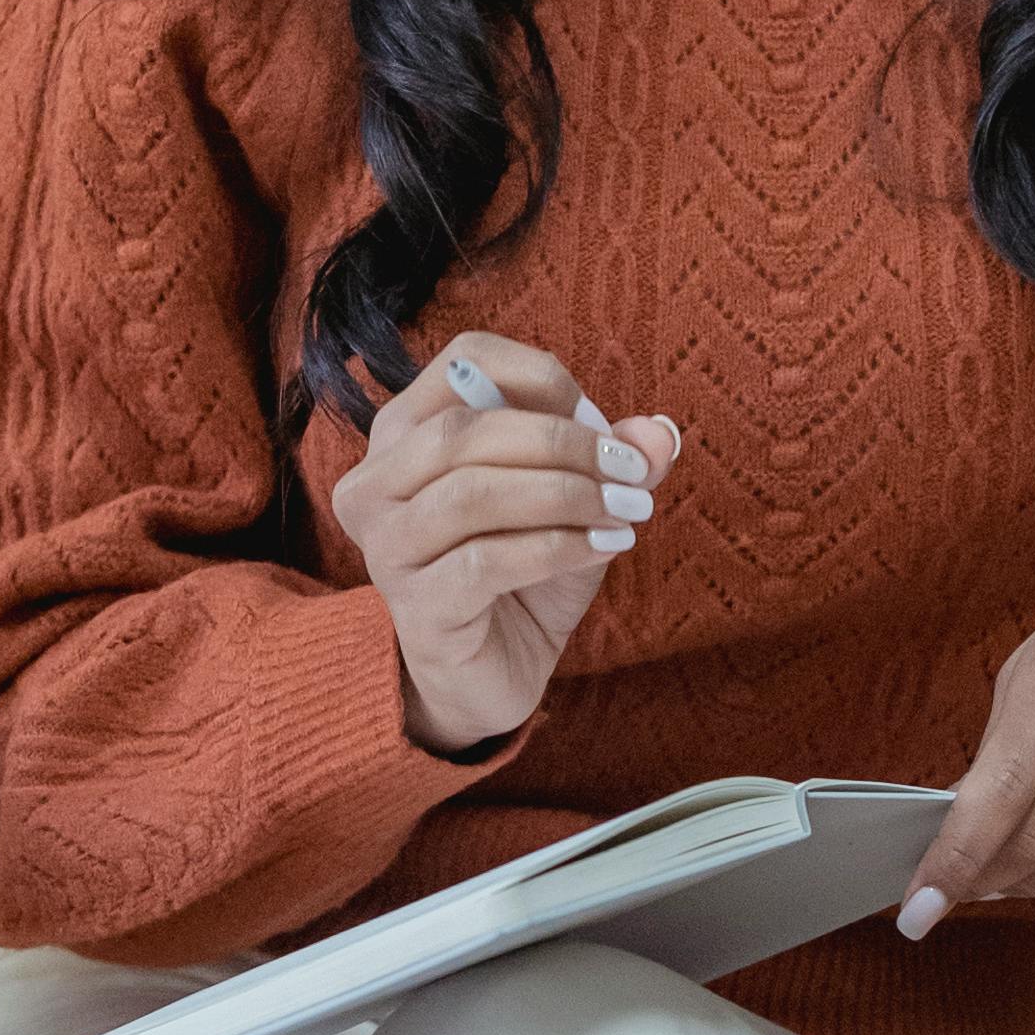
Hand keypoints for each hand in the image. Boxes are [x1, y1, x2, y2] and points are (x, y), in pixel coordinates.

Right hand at [333, 334, 680, 758]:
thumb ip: (614, 461)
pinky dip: (557, 546)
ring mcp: (386, 547)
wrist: (487, 674)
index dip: (539, 376)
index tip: (601, 420)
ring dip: (564, 495)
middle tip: (631, 471)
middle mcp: (375, 483)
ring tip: (626, 511)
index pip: (463, 361)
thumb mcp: (576, 503)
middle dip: (562, 442)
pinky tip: (604, 546)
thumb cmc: (519, 572)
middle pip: (463, 430)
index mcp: (405, 432)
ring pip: (472, 494)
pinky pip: (486, 562)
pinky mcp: (414, 607)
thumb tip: (658, 434)